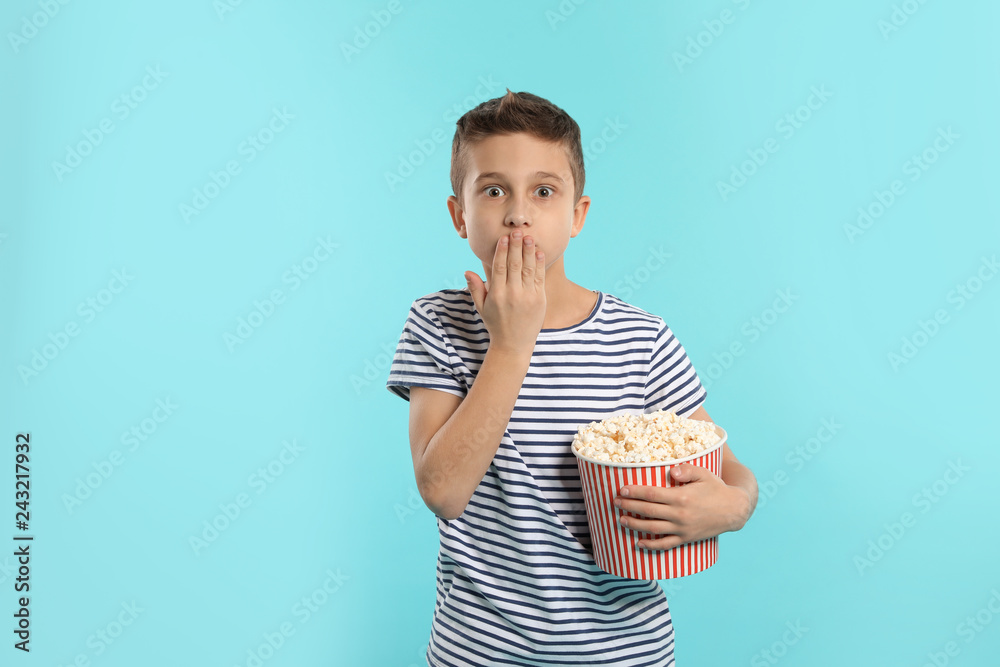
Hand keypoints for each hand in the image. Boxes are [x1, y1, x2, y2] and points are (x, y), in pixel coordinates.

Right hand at [465, 230, 545, 353]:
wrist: (514, 344)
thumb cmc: (496, 323)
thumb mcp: (481, 307)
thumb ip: (475, 288)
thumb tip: (467, 271)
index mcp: (497, 295)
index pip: (499, 268)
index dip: (502, 251)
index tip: (504, 238)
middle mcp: (512, 294)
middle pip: (514, 265)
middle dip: (516, 246)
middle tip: (518, 231)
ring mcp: (527, 297)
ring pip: (528, 269)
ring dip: (529, 252)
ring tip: (529, 237)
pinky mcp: (539, 300)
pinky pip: (539, 278)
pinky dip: (539, 264)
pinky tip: (538, 252)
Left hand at [614, 463, 750, 550]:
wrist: (734, 510)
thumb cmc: (716, 489)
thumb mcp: (704, 473)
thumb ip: (686, 470)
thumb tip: (670, 470)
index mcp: (681, 497)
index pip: (651, 494)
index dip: (634, 492)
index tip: (622, 489)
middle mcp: (679, 514)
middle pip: (648, 510)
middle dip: (629, 506)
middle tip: (615, 502)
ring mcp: (682, 529)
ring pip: (652, 528)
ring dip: (634, 525)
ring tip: (621, 519)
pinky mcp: (686, 538)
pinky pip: (665, 544)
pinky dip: (651, 546)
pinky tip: (639, 544)